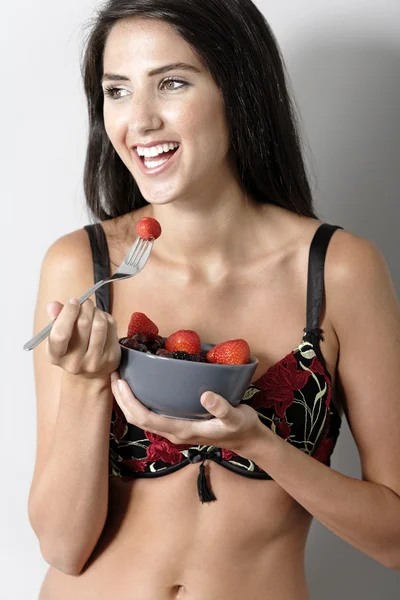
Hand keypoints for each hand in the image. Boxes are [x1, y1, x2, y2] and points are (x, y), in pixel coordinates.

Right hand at [45, 299, 120, 378]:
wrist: (92, 371)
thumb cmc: (73, 346)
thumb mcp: (60, 335)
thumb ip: (56, 318)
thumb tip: (53, 305)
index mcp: (55, 356)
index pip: (60, 335)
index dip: (67, 314)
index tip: (73, 301)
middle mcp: (74, 362)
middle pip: (83, 324)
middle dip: (85, 307)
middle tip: (85, 302)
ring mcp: (94, 361)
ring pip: (99, 324)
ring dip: (97, 311)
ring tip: (93, 311)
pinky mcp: (110, 357)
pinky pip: (110, 327)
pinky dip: (106, 317)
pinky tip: (101, 320)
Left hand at [110, 373, 270, 457]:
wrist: (249, 440)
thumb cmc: (242, 428)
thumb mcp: (237, 417)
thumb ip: (222, 408)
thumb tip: (206, 395)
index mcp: (182, 430)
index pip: (146, 418)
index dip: (130, 401)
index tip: (120, 382)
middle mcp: (174, 431)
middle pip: (137, 418)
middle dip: (122, 398)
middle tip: (114, 374)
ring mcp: (175, 429)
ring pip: (142, 417)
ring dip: (127, 400)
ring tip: (120, 379)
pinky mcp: (178, 423)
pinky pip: (152, 414)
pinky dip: (140, 401)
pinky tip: (140, 387)